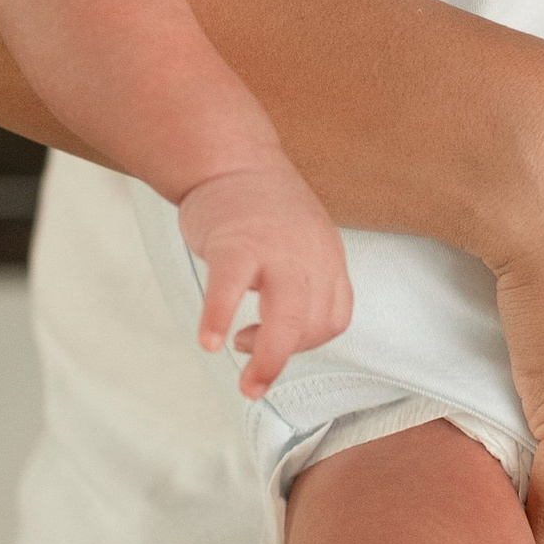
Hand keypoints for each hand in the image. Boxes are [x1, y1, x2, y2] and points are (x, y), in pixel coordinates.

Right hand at [178, 166, 352, 403]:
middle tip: (255, 385)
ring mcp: (275, 247)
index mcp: (327, 256)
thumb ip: (301, 283)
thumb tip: (277, 338)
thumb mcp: (299, 242)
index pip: (334, 317)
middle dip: (285, 361)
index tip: (274, 343)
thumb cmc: (259, 208)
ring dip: (267, 357)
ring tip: (245, 380)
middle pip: (315, 323)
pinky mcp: (236, 242)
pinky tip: (209, 341)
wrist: (229, 158)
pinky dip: (220, 318)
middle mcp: (310, 254)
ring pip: (287, 315)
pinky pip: (230, 289)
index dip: (307, 342)